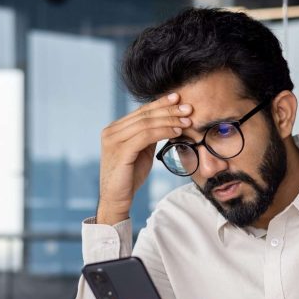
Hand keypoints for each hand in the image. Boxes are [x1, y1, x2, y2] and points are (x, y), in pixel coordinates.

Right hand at [97, 93, 192, 224]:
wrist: (116, 199)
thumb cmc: (128, 177)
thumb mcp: (140, 152)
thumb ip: (147, 136)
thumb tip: (165, 123)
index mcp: (114, 129)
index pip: (140, 112)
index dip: (160, 104)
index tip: (178, 99)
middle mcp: (111, 132)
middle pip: (144, 115)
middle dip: (168, 110)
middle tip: (187, 108)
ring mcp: (113, 140)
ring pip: (146, 123)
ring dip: (169, 121)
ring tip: (186, 122)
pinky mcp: (120, 151)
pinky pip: (145, 136)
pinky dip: (163, 132)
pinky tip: (176, 132)